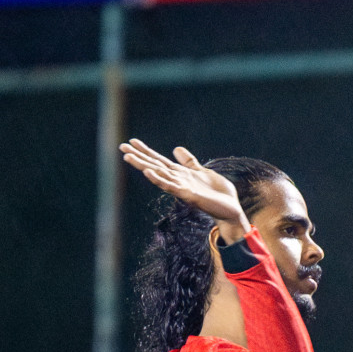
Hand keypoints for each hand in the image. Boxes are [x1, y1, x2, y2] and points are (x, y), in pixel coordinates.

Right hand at [120, 139, 251, 242]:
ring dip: (144, 166)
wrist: (231, 210)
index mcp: (181, 174)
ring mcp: (182, 188)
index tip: (131, 141)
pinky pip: (171, 187)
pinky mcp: (189, 195)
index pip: (159, 160)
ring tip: (128, 157)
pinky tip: (148, 173)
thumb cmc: (218, 194)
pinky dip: (159, 180)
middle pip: (155, 166)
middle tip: (121, 147)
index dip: (146, 151)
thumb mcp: (202, 172)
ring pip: (159, 175)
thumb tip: (176, 149)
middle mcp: (178, 181)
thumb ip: (189, 162)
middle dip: (138, 157)